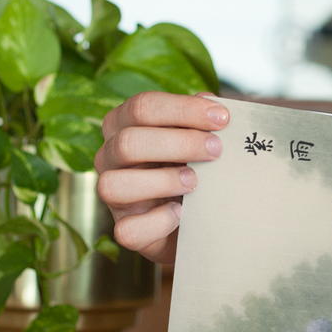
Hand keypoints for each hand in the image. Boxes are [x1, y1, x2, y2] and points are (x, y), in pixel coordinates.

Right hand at [94, 92, 229, 264]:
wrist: (201, 215)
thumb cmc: (196, 164)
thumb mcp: (199, 138)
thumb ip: (203, 119)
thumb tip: (210, 101)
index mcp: (125, 124)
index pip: (143, 106)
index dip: (183, 109)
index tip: (222, 118)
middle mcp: (110, 156)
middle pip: (128, 142)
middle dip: (179, 143)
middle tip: (217, 150)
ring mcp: (112, 195)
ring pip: (113, 184)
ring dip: (161, 181)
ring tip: (196, 182)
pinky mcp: (125, 229)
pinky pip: (127, 230)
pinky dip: (158, 221)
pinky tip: (183, 213)